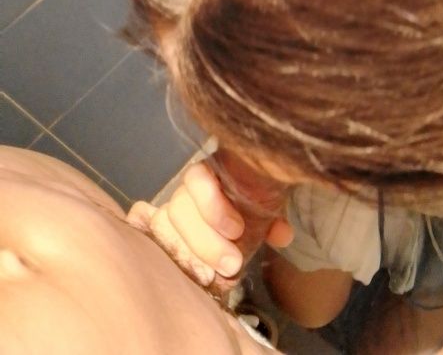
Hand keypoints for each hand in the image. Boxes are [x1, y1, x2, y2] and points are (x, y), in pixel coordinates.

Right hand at [127, 160, 293, 288]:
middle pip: (177, 209)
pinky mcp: (167, 234)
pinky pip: (152, 237)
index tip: (237, 230)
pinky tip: (179, 273)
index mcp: (211, 173)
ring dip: (186, 255)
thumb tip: (281, 234)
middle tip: (231, 265)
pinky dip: (163, 253)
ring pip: (162, 226)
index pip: (196, 178)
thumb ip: (273, 217)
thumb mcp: (268, 205)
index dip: (212, 205)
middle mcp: (186, 190)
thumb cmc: (257, 198)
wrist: (250, 201)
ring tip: (210, 278)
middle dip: (204, 242)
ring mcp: (172, 211)